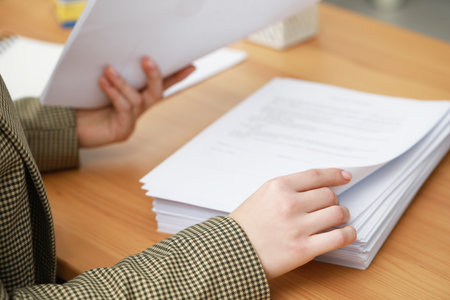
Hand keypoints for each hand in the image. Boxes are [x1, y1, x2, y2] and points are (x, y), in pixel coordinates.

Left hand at [76, 57, 194, 147]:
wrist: (70, 128)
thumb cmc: (85, 104)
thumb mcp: (102, 85)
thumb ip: (115, 74)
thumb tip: (117, 54)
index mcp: (138, 97)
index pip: (162, 85)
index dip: (177, 76)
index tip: (191, 65)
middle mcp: (139, 109)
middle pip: (156, 93)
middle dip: (154, 76)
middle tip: (147, 59)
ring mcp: (131, 121)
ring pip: (136, 100)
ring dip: (123, 83)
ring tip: (109, 69)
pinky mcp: (122, 131)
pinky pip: (122, 108)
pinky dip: (113, 93)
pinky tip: (102, 82)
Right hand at [229, 168, 355, 279]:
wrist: (231, 252)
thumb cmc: (247, 224)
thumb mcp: (263, 196)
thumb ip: (289, 189)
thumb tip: (320, 187)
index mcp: (279, 187)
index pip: (316, 175)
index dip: (335, 175)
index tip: (345, 176)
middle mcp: (290, 204)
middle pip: (329, 195)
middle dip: (334, 199)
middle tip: (330, 205)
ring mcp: (298, 227)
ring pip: (337, 213)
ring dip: (342, 215)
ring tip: (338, 219)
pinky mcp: (304, 249)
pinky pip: (339, 237)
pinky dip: (348, 234)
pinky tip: (347, 232)